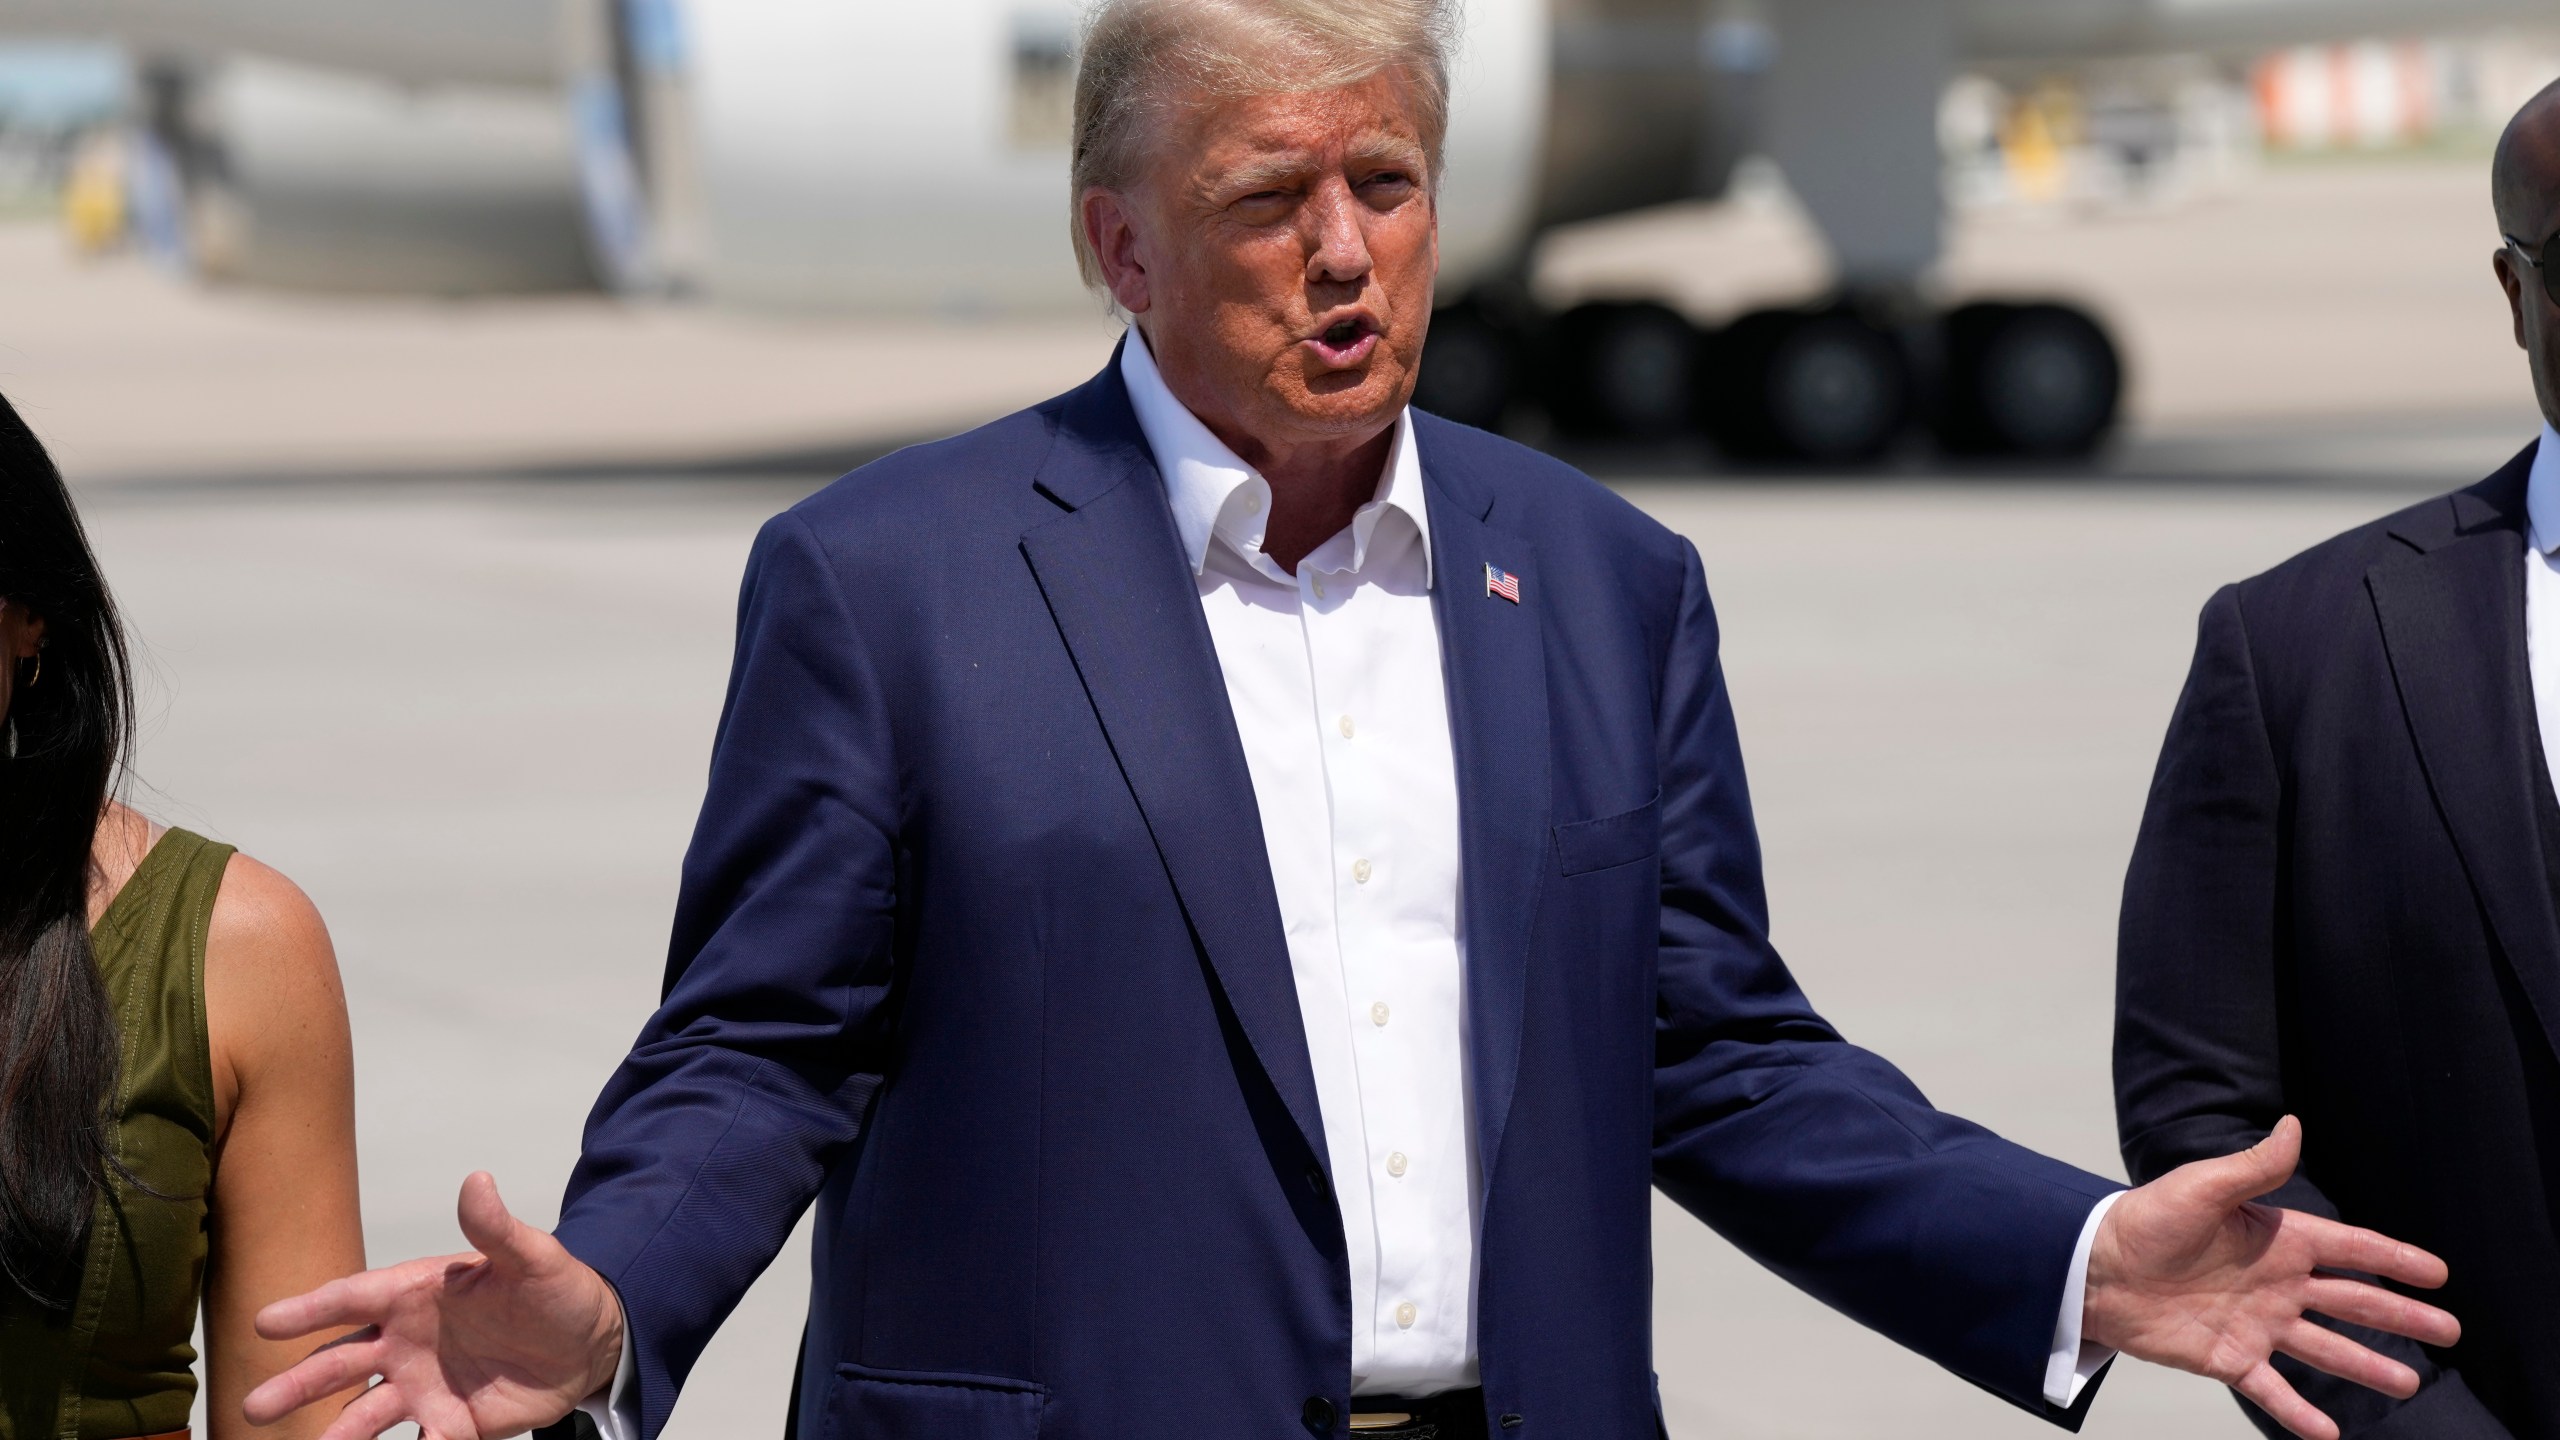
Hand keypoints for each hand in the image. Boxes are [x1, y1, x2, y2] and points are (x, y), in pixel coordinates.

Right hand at [243, 1172, 625, 1439]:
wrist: (590, 1343)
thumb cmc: (555, 1290)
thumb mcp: (533, 1258)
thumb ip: (497, 1229)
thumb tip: (478, 1179)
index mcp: (415, 1293)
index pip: (353, 1298)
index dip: (310, 1309)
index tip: (263, 1322)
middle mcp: (405, 1341)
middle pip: (341, 1362)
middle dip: (299, 1383)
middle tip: (255, 1406)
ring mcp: (421, 1384)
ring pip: (365, 1411)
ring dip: (337, 1432)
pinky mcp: (448, 1423)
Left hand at [2084, 1116, 2458, 1439]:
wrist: (2094, 1269)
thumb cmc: (2144, 1221)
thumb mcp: (2201, 1188)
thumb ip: (2253, 1167)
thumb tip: (2293, 1125)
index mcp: (2277, 1238)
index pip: (2350, 1248)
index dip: (2395, 1259)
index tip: (2439, 1273)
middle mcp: (2276, 1283)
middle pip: (2353, 1301)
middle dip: (2402, 1317)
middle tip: (2450, 1333)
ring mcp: (2256, 1323)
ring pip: (2326, 1349)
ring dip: (2367, 1367)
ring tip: (2409, 1385)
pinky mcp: (2228, 1358)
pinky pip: (2273, 1390)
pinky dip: (2301, 1413)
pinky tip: (2331, 1434)